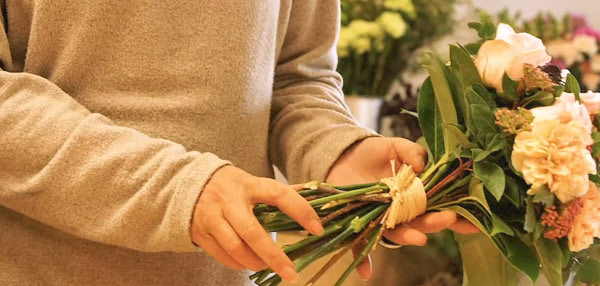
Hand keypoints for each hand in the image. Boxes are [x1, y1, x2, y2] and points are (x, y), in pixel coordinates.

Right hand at [192, 166, 323, 281]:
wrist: (188, 184)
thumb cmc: (231, 186)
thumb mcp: (253, 182)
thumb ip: (279, 193)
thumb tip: (315, 195)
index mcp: (249, 185)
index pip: (279, 195)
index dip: (300, 211)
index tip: (317, 228)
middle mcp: (229, 200)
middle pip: (252, 231)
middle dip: (273, 255)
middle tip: (291, 272)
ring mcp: (212, 217)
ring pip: (235, 247)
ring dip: (254, 262)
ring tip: (266, 266)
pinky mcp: (200, 232)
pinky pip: (221, 255)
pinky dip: (237, 263)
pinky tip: (248, 263)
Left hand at [326, 137, 478, 279]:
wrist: (342, 156)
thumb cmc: (373, 153)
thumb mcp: (394, 146)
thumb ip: (411, 151)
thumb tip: (422, 165)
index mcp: (415, 194)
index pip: (440, 207)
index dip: (459, 216)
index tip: (475, 222)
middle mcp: (402, 211)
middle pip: (422, 221)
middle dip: (436, 222)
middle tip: (449, 218)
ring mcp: (382, 218)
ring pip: (398, 232)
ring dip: (408, 237)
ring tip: (419, 238)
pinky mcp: (359, 225)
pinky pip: (361, 245)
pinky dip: (364, 262)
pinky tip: (366, 274)